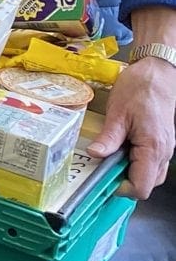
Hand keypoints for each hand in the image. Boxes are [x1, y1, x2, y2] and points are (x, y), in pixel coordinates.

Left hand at [89, 7, 175, 198]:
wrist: (159, 71)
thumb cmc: (140, 88)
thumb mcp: (118, 112)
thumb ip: (109, 138)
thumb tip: (95, 155)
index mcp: (153, 149)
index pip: (142, 187)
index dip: (122, 189)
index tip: (102, 179)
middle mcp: (164, 153)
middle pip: (148, 183)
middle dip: (124, 180)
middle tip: (102, 167)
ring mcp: (166, 148)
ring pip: (151, 173)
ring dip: (130, 170)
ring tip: (109, 156)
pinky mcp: (163, 141)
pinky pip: (152, 161)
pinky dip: (136, 160)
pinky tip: (120, 148)